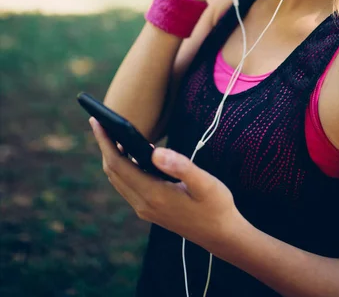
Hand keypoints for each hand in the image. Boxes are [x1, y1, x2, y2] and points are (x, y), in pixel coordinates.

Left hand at [89, 117, 238, 252]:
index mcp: (153, 195)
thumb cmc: (216, 206)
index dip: (105, 142)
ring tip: (112, 134)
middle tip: (100, 121)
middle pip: (113, 172)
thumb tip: (155, 152)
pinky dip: (123, 167)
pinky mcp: (150, 210)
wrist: (222, 235)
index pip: (118, 164)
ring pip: (118, 180)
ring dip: (112, 156)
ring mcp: (145, 209)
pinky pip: (127, 185)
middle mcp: (144, 204)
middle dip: (104, 146)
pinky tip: (132, 154)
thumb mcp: (205, 183)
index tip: (97, 121)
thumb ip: (181, 166)